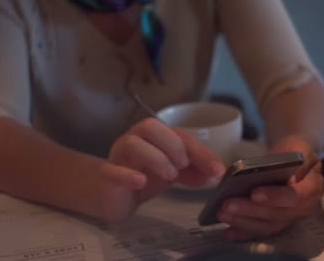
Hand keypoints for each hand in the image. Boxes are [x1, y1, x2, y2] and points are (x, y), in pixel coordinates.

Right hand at [98, 118, 224, 222]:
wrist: (112, 196)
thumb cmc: (142, 177)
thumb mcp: (173, 172)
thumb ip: (194, 172)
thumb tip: (217, 173)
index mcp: (153, 136)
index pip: (178, 134)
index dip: (200, 150)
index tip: (217, 169)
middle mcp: (134, 139)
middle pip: (150, 126)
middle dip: (173, 145)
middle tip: (183, 166)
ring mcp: (118, 157)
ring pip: (131, 143)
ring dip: (156, 158)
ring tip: (170, 176)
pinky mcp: (106, 176)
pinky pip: (112, 170)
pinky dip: (128, 175)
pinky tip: (142, 181)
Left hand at [216, 135, 323, 239]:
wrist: (295, 158)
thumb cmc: (294, 151)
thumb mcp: (298, 147)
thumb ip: (294, 160)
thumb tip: (286, 179)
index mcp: (313, 187)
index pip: (296, 196)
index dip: (275, 197)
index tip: (254, 193)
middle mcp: (305, 208)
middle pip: (278, 215)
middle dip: (251, 211)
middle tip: (227, 205)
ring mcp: (290, 218)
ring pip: (267, 226)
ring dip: (243, 222)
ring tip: (222, 214)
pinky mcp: (276, 223)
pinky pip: (260, 231)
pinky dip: (244, 232)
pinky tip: (228, 232)